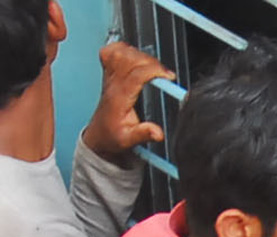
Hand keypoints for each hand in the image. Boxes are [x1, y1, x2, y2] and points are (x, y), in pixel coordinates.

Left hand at [82, 43, 172, 162]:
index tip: (169, 76)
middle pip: (129, 58)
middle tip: (162, 73)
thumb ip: (143, 134)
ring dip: (139, 54)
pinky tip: (132, 57)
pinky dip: (123, 49)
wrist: (99, 134)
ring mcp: (109, 76)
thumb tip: (158, 132)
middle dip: (150, 62)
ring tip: (151, 66)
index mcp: (120, 97)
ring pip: (120, 52)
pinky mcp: (108, 73)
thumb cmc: (112, 136)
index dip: (154, 70)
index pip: (136, 73)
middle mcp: (113, 83)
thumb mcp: (128, 140)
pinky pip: (111, 51)